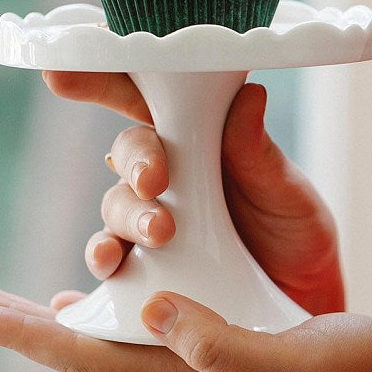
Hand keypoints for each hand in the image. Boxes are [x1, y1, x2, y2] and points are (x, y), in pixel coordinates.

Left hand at [0, 285, 371, 371]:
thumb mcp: (282, 360)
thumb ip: (219, 343)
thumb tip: (152, 305)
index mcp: (181, 368)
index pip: (82, 350)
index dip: (21, 329)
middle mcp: (175, 360)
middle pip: (78, 341)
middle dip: (17, 321)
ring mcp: (196, 347)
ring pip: (107, 326)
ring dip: (56, 310)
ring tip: (15, 299)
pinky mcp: (220, 326)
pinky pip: (146, 313)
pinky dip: (111, 299)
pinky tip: (108, 289)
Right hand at [45, 71, 343, 315]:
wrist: (305, 299)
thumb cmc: (297, 233)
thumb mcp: (288, 192)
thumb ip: (257, 152)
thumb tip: (249, 93)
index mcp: (202, 139)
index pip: (151, 98)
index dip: (106, 79)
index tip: (66, 72)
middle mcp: (170, 174)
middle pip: (129, 153)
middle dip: (136, 162)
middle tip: (155, 181)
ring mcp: (151, 220)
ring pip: (117, 204)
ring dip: (129, 215)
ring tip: (160, 232)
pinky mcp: (143, 269)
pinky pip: (109, 258)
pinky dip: (103, 257)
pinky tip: (110, 264)